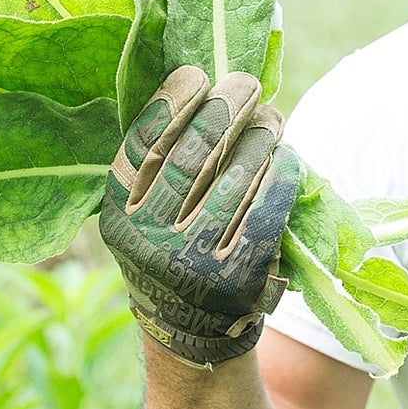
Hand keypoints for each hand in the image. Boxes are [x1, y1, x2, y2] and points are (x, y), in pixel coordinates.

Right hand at [100, 66, 299, 366]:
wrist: (194, 335)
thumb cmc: (174, 252)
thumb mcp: (145, 216)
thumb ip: (157, 165)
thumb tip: (199, 83)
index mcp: (119, 216)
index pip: (142, 145)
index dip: (171, 102)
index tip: (195, 73)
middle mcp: (149, 241)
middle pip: (193, 155)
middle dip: (224, 108)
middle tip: (245, 83)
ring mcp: (193, 263)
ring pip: (235, 178)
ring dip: (260, 136)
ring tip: (272, 116)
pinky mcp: (237, 279)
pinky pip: (267, 212)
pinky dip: (281, 177)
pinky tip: (288, 156)